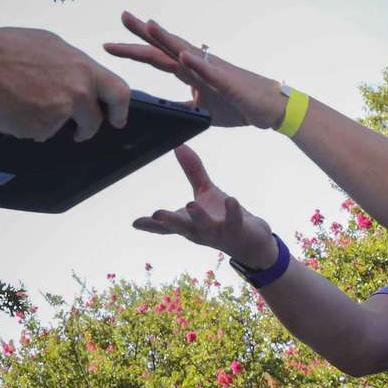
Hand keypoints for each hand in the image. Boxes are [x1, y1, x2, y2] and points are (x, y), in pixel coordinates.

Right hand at [0, 27, 131, 141]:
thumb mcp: (51, 45)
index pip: (118, 93)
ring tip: (25, 103)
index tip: (117, 119)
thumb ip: (72, 65)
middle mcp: (78, 91)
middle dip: (88, 128)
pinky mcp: (41, 128)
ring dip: (50, 123)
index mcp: (83, 68)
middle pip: (95, 121)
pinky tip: (12, 108)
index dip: (119, 110)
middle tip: (79, 132)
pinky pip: (41, 133)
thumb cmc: (7, 48)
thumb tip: (81, 77)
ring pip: (63, 127)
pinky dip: (28, 126)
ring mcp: (60, 112)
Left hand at [104, 11, 286, 128]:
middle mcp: (198, 65)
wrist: (269, 109)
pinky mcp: (228, 82)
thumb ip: (183, 105)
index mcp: (189, 71)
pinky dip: (196, 64)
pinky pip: (210, 72)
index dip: (134, 51)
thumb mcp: (201, 110)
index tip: (110, 45)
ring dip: (166, 39)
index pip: (156, 58)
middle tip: (122, 16)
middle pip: (165, 47)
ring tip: (148, 25)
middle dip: (143, 33)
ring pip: (185, 52)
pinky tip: (183, 55)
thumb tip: (166, 110)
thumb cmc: (238, 104)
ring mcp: (213, 71)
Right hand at [134, 146, 276, 266]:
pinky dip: (232, 211)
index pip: (166, 226)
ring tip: (190, 205)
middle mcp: (199, 231)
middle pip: (181, 227)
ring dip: (198, 217)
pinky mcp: (236, 230)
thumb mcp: (205, 192)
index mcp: (188, 223)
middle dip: (169, 222)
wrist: (252, 242)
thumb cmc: (222, 217)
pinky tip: (231, 200)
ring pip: (206, 226)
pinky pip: (234, 220)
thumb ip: (192, 171)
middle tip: (157, 215)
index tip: (135, 223)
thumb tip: (179, 146)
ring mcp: (218, 232)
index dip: (150, 225)